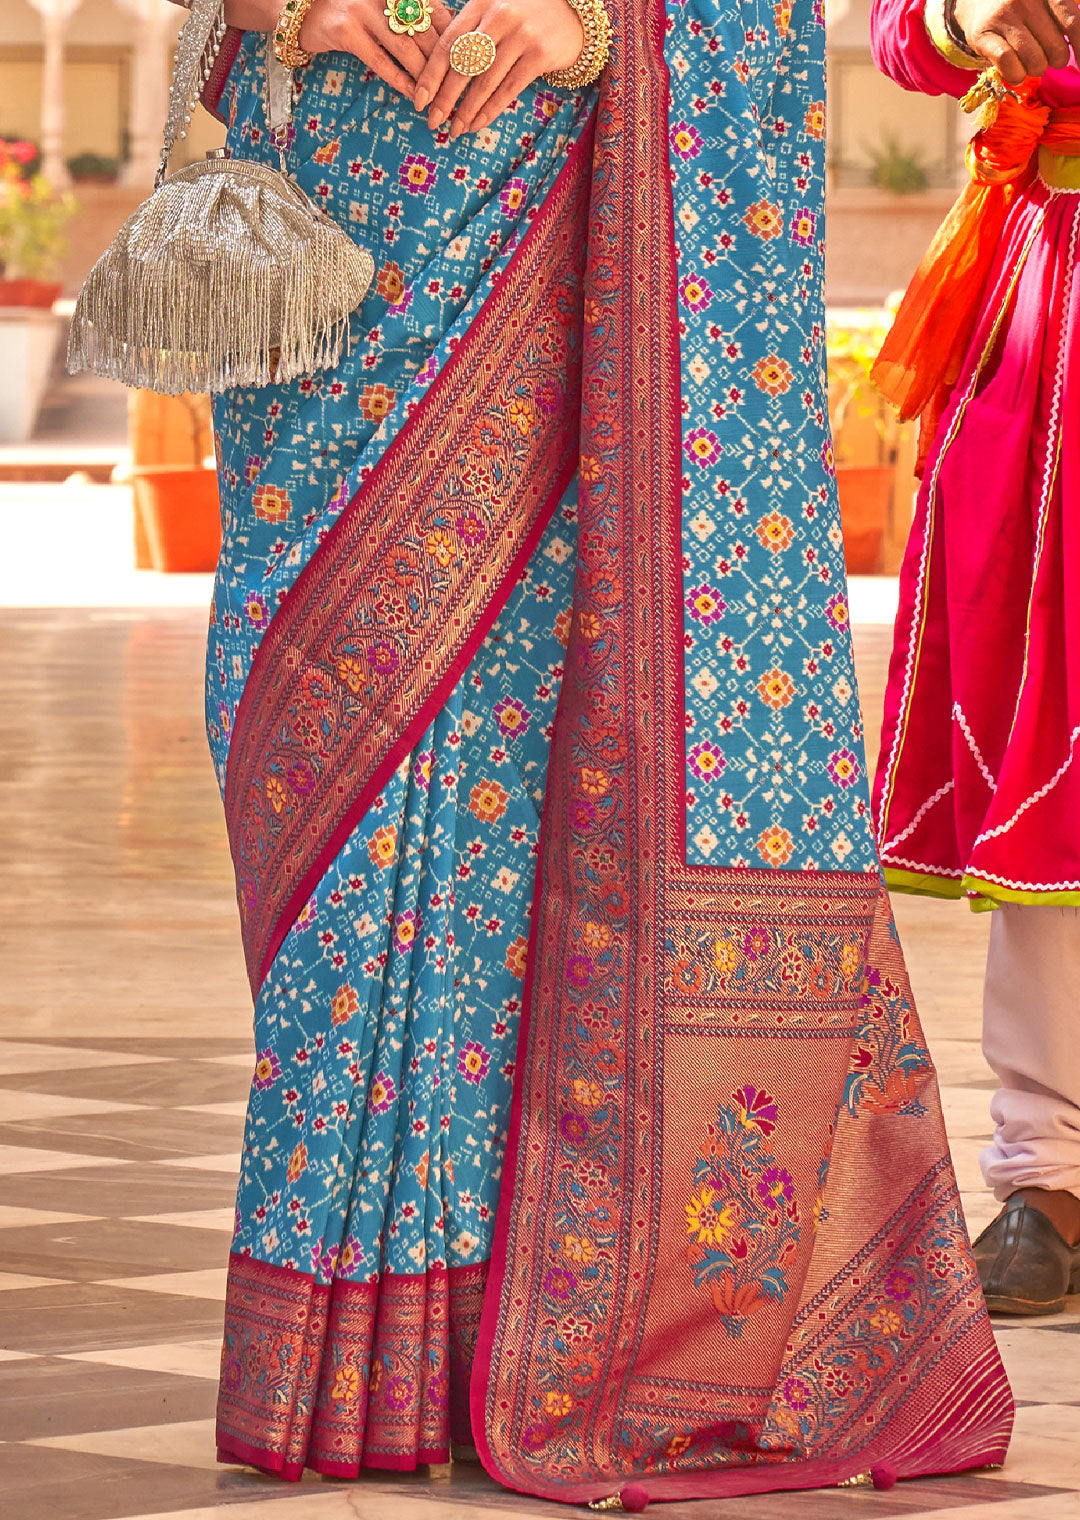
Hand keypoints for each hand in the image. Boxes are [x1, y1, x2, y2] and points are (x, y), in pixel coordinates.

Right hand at [224, 0, 452, 101]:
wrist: (302, 6)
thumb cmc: (351, 11)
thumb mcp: (385, 7)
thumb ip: (414, 19)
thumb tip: (453, 46)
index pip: (439, 16)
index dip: (458, 45)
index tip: (473, 70)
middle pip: (427, 35)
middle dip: (447, 68)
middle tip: (460, 94)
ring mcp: (364, 10)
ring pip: (407, 49)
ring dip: (425, 79)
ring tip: (438, 101)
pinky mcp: (346, 31)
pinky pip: (381, 61)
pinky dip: (400, 81)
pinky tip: (413, 96)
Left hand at [413, 0, 583, 136]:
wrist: (574, 12)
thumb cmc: (526, 15)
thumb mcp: (495, 9)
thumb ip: (471, 30)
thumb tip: (438, 72)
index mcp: (481, 2)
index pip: (448, 43)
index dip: (431, 75)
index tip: (419, 100)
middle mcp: (500, 16)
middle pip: (463, 65)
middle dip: (445, 98)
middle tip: (433, 121)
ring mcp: (521, 35)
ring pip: (485, 81)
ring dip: (467, 110)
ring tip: (456, 129)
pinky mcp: (540, 55)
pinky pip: (508, 89)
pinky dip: (490, 110)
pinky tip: (478, 124)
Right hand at [952, 0, 1079, 83]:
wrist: (977, 1)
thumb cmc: (1022, 7)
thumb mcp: (1047, 2)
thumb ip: (1067, 15)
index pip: (1072, 22)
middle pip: (1056, 47)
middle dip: (1056, 60)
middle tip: (1047, 55)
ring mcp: (1003, 16)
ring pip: (1034, 61)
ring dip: (1036, 69)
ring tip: (1029, 61)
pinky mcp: (982, 35)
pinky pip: (1009, 66)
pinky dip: (1016, 76)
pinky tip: (1016, 73)